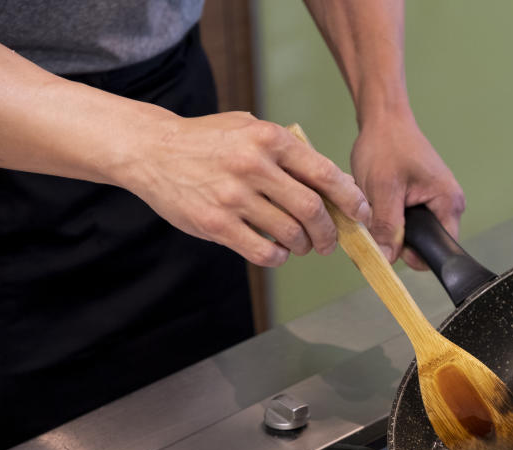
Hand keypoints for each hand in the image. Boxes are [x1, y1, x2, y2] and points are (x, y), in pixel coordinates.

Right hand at [116, 111, 371, 266]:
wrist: (152, 150)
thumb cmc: (208, 141)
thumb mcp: (250, 129)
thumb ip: (289, 152)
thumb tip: (335, 182)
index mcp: (269, 139)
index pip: (325, 174)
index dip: (351, 199)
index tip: (361, 214)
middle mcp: (253, 166)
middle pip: (312, 210)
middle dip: (329, 232)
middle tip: (330, 241)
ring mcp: (234, 196)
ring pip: (290, 234)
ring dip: (303, 246)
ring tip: (301, 245)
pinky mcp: (216, 223)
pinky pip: (262, 251)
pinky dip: (277, 257)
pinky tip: (276, 252)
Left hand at [351, 115, 464, 268]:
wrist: (384, 119)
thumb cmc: (387, 145)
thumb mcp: (382, 189)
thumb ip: (387, 226)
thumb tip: (387, 258)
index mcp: (448, 203)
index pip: (439, 248)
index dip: (413, 254)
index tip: (390, 245)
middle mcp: (448, 205)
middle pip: (425, 243)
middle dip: (399, 240)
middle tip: (376, 221)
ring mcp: (436, 202)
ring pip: (413, 233)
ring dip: (392, 228)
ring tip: (377, 207)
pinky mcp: (424, 199)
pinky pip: (409, 221)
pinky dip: (392, 218)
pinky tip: (381, 204)